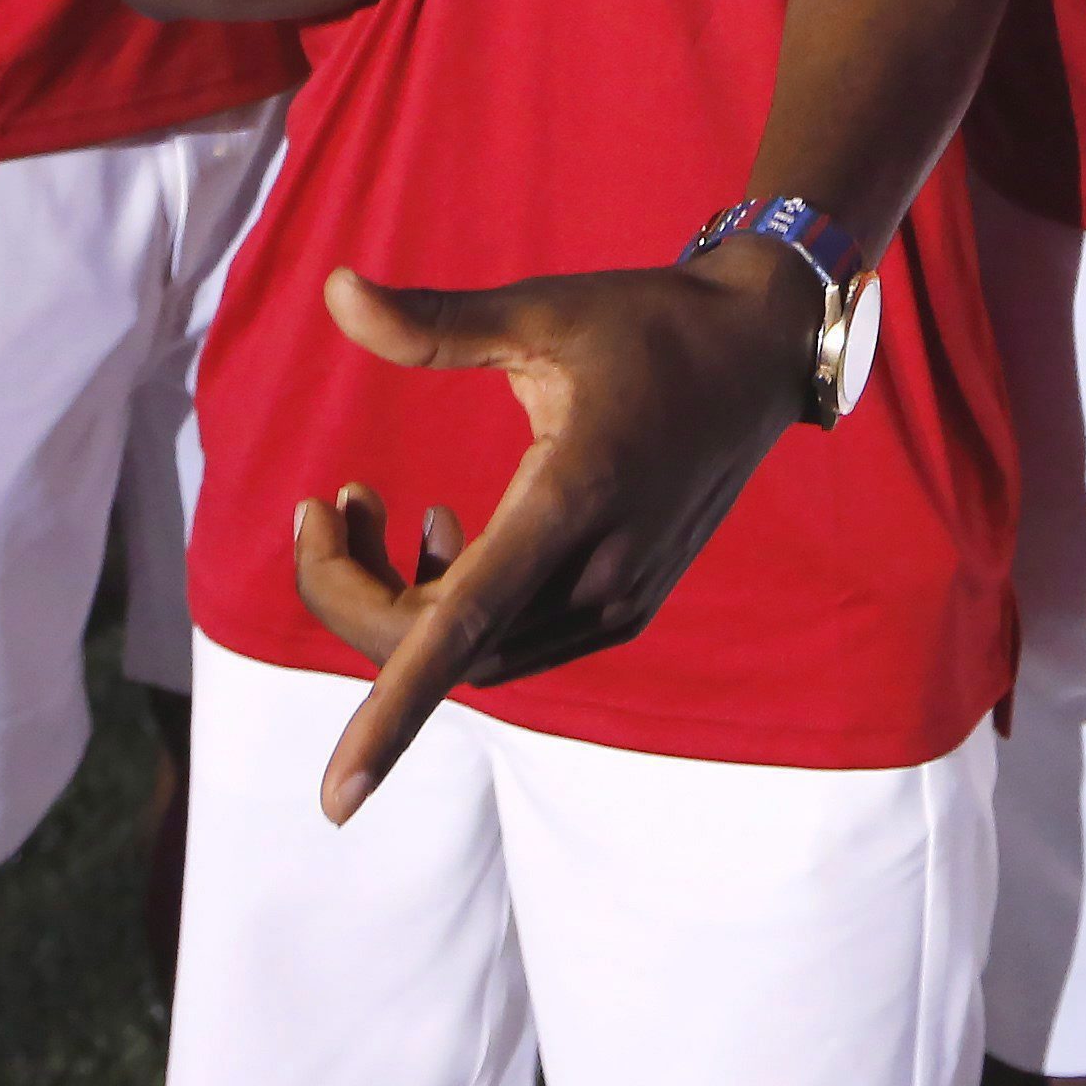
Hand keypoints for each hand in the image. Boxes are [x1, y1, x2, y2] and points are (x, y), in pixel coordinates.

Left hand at [289, 244, 824, 815]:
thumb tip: (334, 287)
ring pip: (474, 653)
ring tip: (374, 506)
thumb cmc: (647, 324)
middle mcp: (598, 571)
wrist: (761, 353)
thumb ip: (432, 321)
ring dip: (403, 601)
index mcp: (572, 499)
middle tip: (324, 505)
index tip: (336, 797)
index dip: (389, 717)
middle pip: (439, 643)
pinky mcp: (626, 602)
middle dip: (355, 592)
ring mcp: (618, 597)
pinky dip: (456, 609)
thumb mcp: (540, 311)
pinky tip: (445, 530)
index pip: (458, 630)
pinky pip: (515, 642)